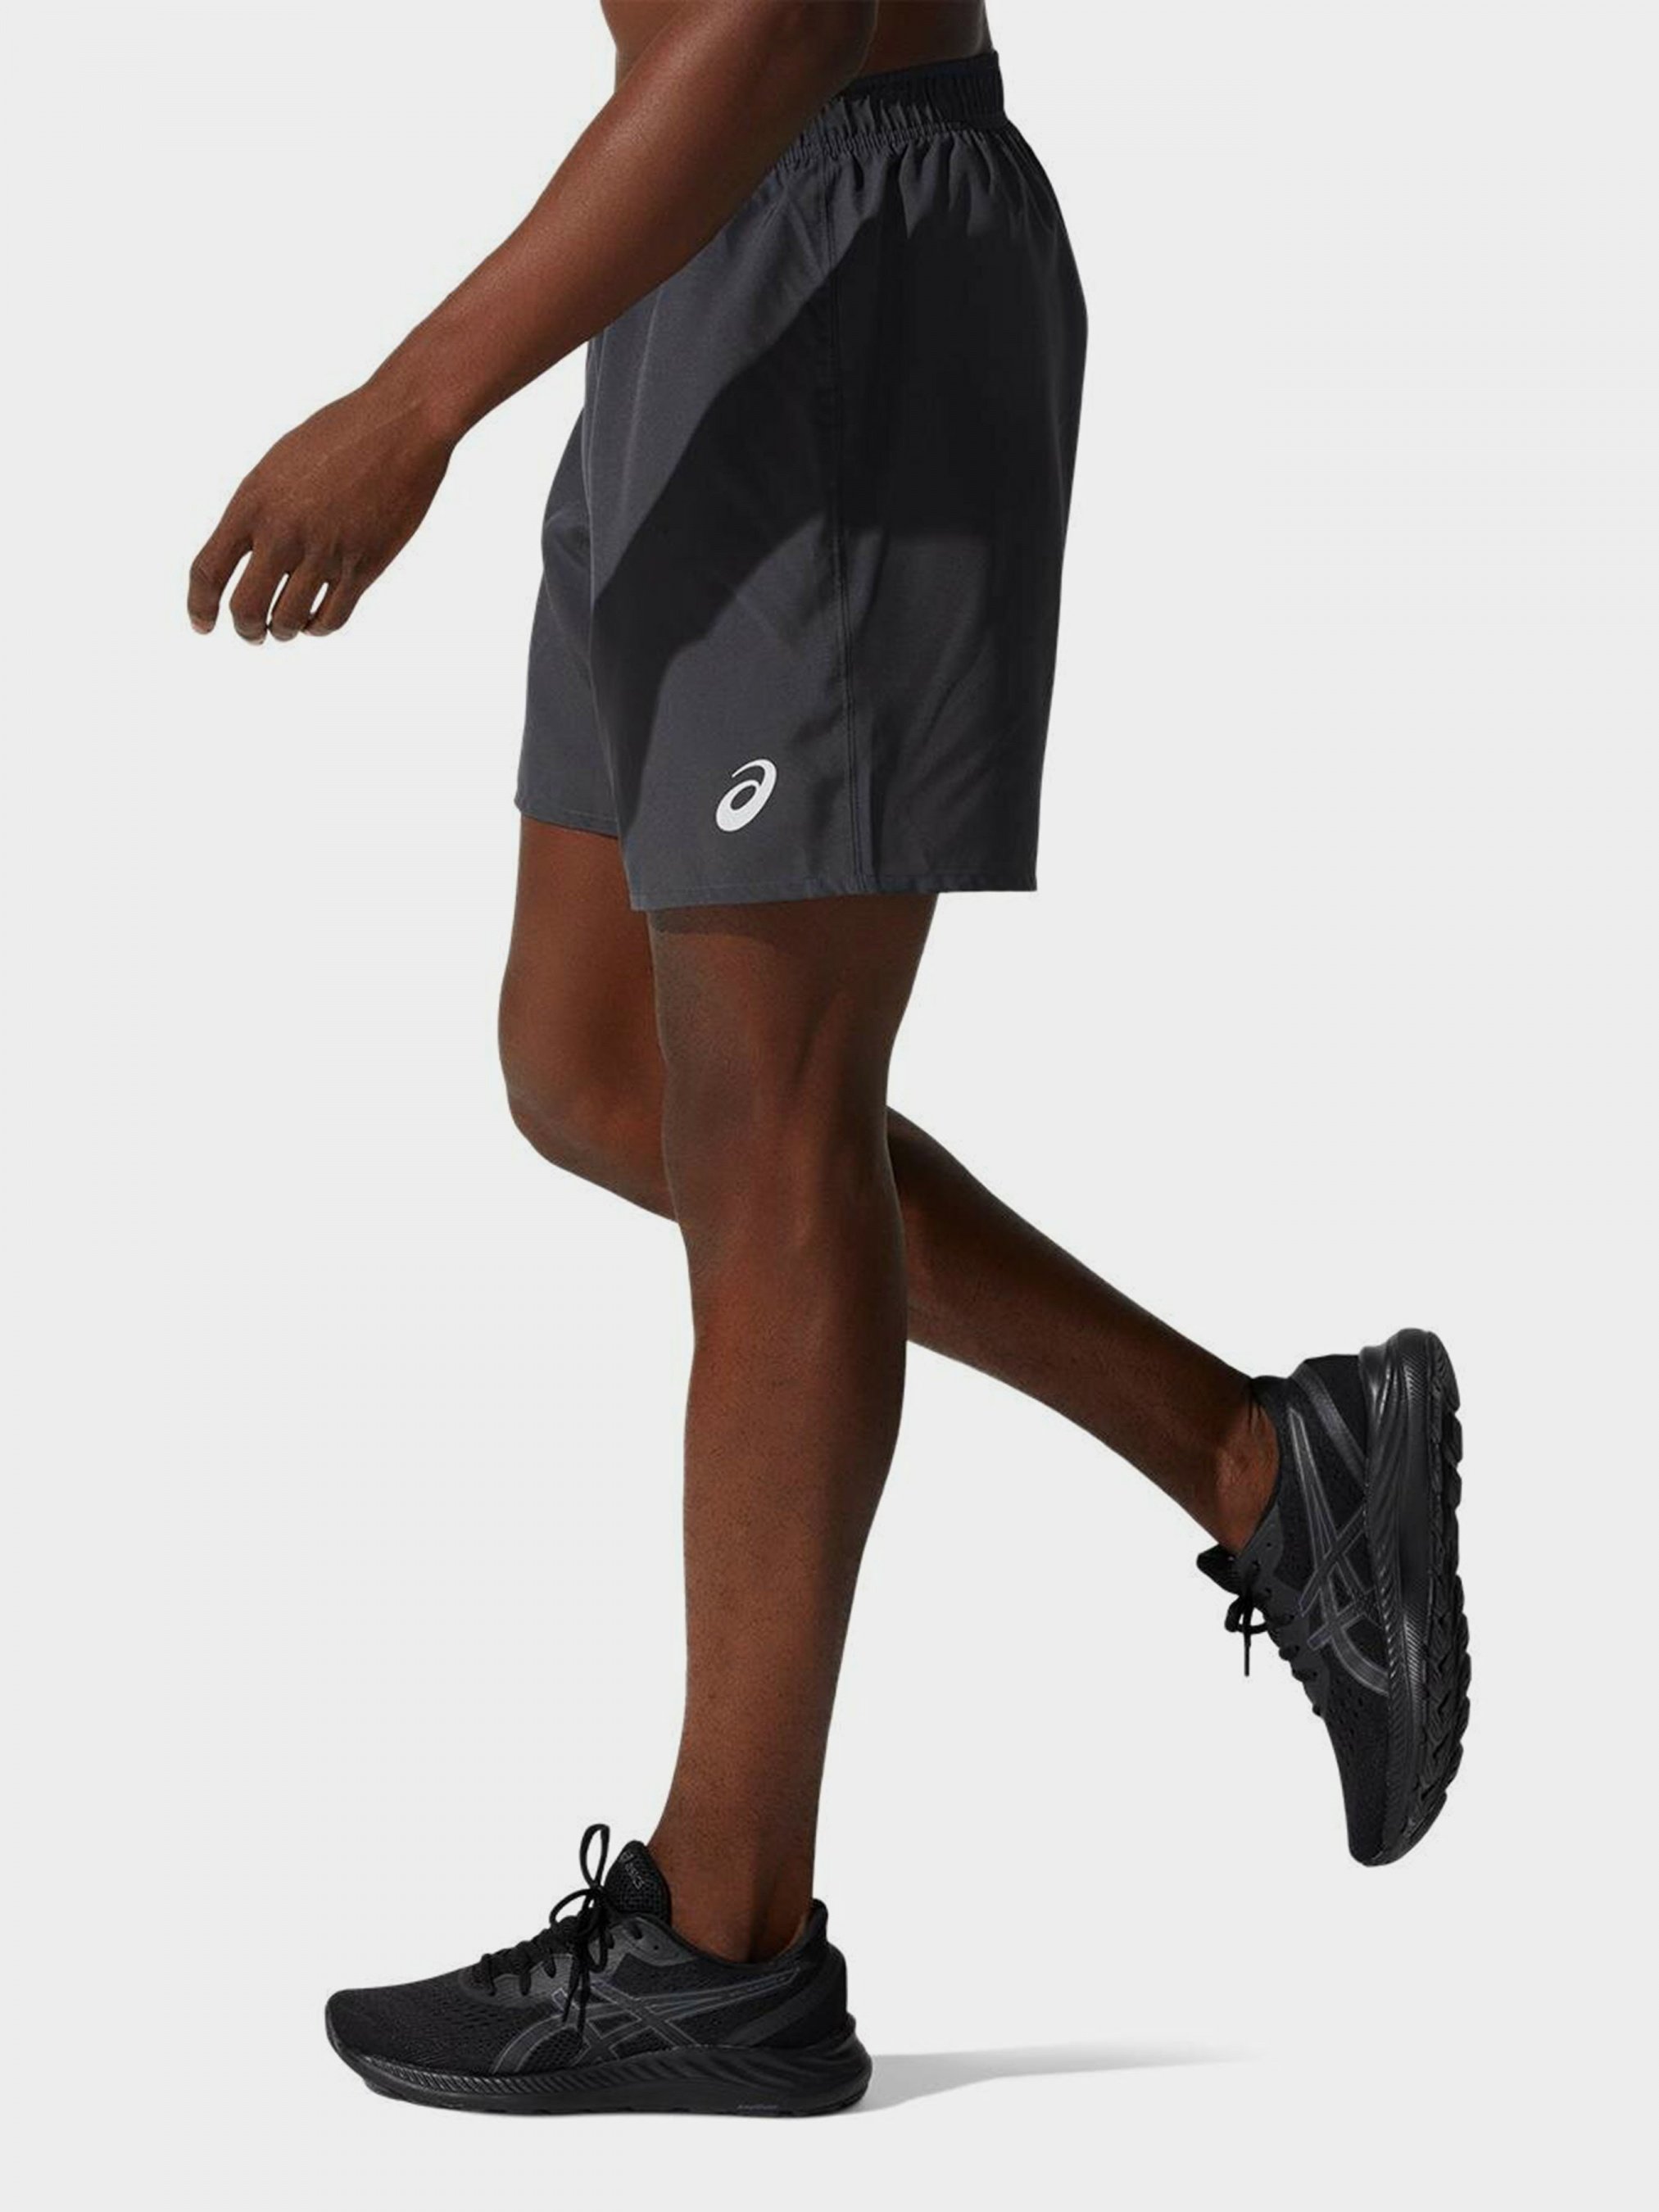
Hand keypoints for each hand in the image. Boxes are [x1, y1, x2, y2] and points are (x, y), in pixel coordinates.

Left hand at [188, 378, 452, 641]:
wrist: (400, 425)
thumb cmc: (339, 436)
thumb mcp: (279, 466)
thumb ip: (258, 512)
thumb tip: (249, 559)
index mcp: (253, 503)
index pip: (208, 571)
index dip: (199, 605)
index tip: (202, 624)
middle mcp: (284, 532)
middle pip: (246, 607)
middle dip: (245, 629)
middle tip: (251, 633)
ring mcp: (325, 552)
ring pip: (289, 621)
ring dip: (283, 631)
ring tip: (285, 627)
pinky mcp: (363, 566)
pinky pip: (332, 618)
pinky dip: (318, 628)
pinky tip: (316, 621)